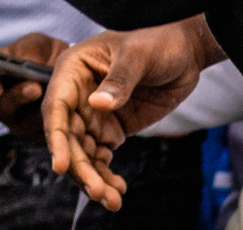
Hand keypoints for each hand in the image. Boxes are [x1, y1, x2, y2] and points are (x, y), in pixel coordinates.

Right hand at [0, 33, 65, 132]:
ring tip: (51, 93)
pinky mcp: (40, 135)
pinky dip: (54, 118)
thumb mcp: (36, 44)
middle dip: (15, 99)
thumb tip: (25, 60)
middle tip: (32, 88)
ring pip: (23, 124)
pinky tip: (65, 106)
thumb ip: (28, 49)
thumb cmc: (43, 55)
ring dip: (37, 109)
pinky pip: (45, 132)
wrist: (71, 70)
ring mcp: (20, 123)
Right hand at [41, 18, 221, 208]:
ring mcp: (93, 114)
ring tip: (111, 200)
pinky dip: (106, 175)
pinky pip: (101, 156)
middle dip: (79, 167)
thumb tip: (98, 104)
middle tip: (97, 191)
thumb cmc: (157, 41)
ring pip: (83, 152)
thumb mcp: (138, 55)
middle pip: (68, 138)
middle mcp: (77, 95)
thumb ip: (119, 79)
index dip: (57, 137)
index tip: (61, 165)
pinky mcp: (110, 129)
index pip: (57, 107)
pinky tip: (117, 191)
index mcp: (73, 70)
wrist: (185, 52)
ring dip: (93, 177)